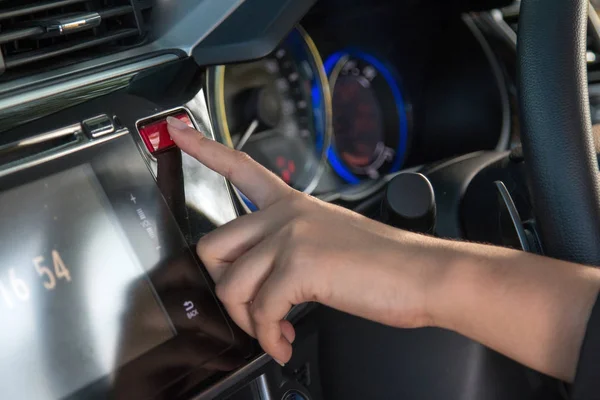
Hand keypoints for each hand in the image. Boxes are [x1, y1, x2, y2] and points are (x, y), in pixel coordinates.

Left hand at [166, 117, 437, 364]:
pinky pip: (260, 312)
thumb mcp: (330, 240)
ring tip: (274, 332)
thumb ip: (290, 249)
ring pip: (232, 286)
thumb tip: (263, 283)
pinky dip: (267, 337)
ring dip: (248, 321)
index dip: (204, 148)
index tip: (178, 132)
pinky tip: (283, 342)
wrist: (422, 275)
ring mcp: (291, 237)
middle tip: (249, 307)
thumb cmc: (384, 264)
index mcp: (293, 204)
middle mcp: (286, 215)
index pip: (240, 167)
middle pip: (213, 246)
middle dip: (223, 288)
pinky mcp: (299, 266)